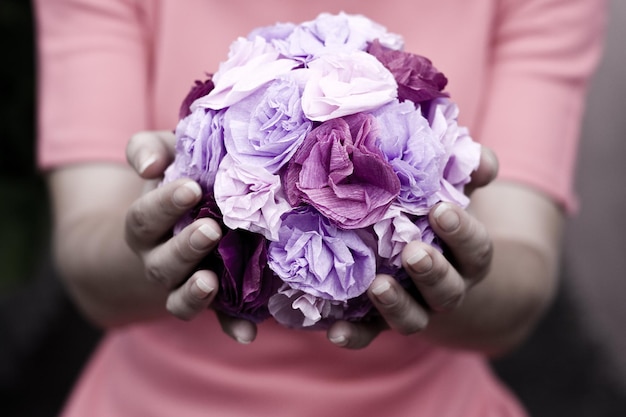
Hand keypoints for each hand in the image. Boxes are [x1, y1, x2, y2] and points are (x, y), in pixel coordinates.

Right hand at [125, 131, 256, 342]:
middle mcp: (159, 259)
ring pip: (180, 297)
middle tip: (211, 229)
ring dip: (195, 293)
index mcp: (146, 224)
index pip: (146, 216)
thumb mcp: (163, 159)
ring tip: (211, 281)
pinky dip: (231, 326)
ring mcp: (184, 284)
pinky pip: (219, 318)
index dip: (164, 204)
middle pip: (162, 261)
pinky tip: (247, 333)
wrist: (171, 230)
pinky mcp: (213, 301)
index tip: (190, 188)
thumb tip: (150, 164)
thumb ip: (150, 151)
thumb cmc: (176, 184)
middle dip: (185, 247)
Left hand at [326, 146, 497, 348]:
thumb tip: (483, 159)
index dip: (462, 232)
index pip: (475, 249)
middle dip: (431, 271)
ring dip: (396, 305)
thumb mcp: (457, 198)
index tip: (441, 210)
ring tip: (378, 286)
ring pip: (412, 319)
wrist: (434, 275)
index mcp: (467, 258)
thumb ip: (467, 176)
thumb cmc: (439, 225)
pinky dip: (353, 336)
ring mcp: (414, 309)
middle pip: (447, 289)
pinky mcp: (380, 323)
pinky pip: (369, 334)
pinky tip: (333, 331)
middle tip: (413, 253)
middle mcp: (445, 290)